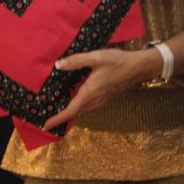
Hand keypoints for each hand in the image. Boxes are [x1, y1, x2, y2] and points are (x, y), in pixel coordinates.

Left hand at [42, 48, 160, 129]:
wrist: (138, 67)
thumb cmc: (118, 61)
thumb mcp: (96, 57)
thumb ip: (77, 61)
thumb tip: (58, 65)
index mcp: (90, 92)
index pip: (70, 110)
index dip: (57, 119)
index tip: (45, 125)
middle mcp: (94, 100)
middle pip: (74, 113)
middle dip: (60, 116)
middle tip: (46, 116)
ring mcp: (101, 100)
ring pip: (81, 110)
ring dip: (69, 111)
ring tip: (57, 107)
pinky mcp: (105, 98)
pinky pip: (87, 106)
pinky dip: (78, 105)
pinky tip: (74, 95)